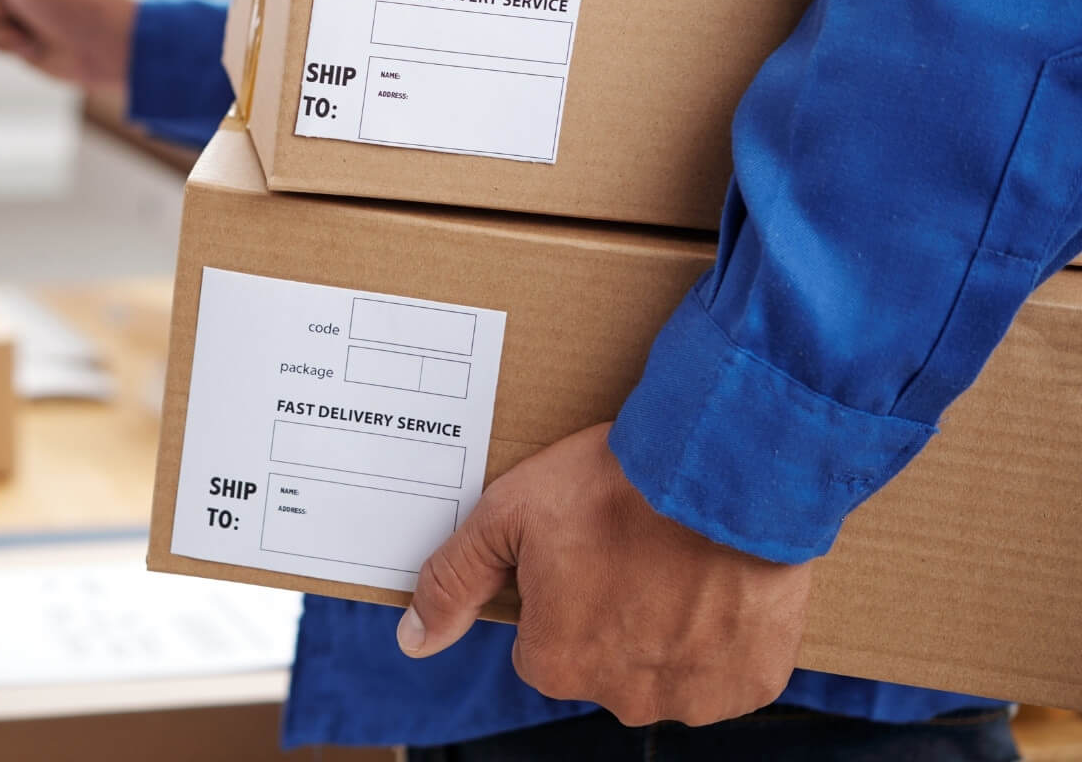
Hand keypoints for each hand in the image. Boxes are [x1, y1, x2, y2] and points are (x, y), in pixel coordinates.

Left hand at [399, 423, 811, 726]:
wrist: (723, 468)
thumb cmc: (612, 485)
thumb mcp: (509, 515)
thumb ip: (455, 581)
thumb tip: (412, 641)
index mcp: (555, 663)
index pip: (542, 643)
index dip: (562, 590)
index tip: (587, 547)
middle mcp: (621, 697)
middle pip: (603, 660)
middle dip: (615, 613)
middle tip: (634, 548)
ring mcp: (693, 695)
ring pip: (666, 668)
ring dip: (672, 627)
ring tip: (682, 560)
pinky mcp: (752, 682)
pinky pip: (728, 671)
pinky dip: (726, 636)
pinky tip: (720, 583)